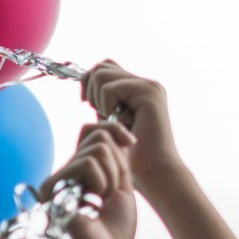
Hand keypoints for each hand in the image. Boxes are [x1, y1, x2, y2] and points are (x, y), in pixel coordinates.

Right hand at [40, 118, 137, 238]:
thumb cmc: (113, 234)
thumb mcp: (121, 188)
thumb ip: (116, 160)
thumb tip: (115, 133)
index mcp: (81, 172)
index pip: (93, 131)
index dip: (114, 129)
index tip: (131, 142)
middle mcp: (66, 172)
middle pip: (97, 135)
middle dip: (116, 163)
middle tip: (111, 193)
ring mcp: (58, 178)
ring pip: (96, 148)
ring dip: (111, 177)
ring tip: (102, 201)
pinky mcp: (53, 187)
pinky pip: (87, 164)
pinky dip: (102, 182)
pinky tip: (93, 203)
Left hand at [81, 60, 181, 191]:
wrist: (153, 172)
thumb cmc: (131, 156)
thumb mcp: (111, 122)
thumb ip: (103, 101)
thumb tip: (86, 81)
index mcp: (139, 89)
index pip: (105, 67)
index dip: (90, 82)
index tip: (88, 104)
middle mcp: (146, 84)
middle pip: (102, 66)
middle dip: (90, 88)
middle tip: (100, 113)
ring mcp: (149, 86)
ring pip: (101, 73)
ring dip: (97, 98)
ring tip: (111, 118)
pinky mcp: (149, 92)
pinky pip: (109, 88)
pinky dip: (105, 106)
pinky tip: (118, 121)